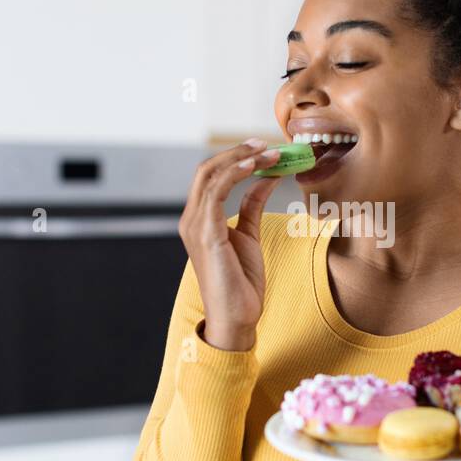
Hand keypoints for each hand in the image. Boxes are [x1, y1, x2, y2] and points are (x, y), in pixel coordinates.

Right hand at [178, 139, 281, 350]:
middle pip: (207, 169)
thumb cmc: (241, 282)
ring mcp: (195, 226)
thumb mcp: (249, 235)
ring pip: (210, 175)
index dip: (235, 157)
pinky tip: (257, 167)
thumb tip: (264, 178)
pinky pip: (217, 192)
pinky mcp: (206, 234)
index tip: (263, 148)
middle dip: (238, 152)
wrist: (237, 317)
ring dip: (241, 159)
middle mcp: (191, 219)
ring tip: (269, 152)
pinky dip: (237, 174)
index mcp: (199, 219)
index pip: (210, 176)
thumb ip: (251, 205)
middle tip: (266, 143)